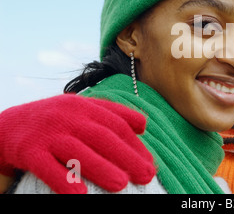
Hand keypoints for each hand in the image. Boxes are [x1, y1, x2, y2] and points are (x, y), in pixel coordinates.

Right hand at [0, 94, 155, 193]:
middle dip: (127, 156)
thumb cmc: (55, 121)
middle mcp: (68, 116)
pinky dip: (63, 180)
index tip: (150, 162)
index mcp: (85, 106)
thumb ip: (111, 115)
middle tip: (146, 175)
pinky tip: (79, 195)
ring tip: (121, 184)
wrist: (8, 125)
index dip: (135, 144)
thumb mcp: (81, 110)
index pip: (116, 123)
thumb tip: (143, 126)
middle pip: (102, 136)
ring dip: (101, 168)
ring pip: (78, 151)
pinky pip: (47, 167)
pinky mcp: (28, 150)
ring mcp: (48, 133)